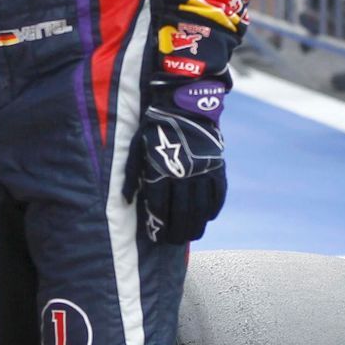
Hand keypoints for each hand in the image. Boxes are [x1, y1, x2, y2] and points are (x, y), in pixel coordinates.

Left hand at [123, 79, 226, 243]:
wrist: (183, 103)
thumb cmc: (155, 126)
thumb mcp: (137, 147)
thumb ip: (131, 174)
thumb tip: (125, 199)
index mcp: (161, 170)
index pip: (160, 206)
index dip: (158, 224)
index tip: (156, 236)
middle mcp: (183, 174)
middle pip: (182, 212)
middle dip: (177, 231)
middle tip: (173, 241)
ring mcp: (202, 171)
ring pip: (201, 208)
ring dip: (196, 225)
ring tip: (191, 235)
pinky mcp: (217, 166)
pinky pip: (218, 194)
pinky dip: (214, 208)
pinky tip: (208, 217)